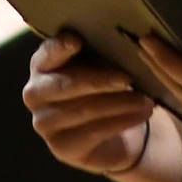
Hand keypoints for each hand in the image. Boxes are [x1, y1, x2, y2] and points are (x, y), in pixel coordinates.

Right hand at [22, 34, 154, 174]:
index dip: (59, 47)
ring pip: (83, 110)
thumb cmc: (102, 86)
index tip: (77, 41)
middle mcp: (35, 94)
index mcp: (41, 65)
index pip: (46, 54)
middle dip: (99, 80)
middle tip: (128, 77)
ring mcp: (44, 123)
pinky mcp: (61, 147)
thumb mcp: (99, 63)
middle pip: (65, 85)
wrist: (111, 131)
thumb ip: (97, 49)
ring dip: (119, 103)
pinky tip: (142, 114)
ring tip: (146, 99)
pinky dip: (122, 121)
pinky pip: (94, 132)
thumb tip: (118, 34)